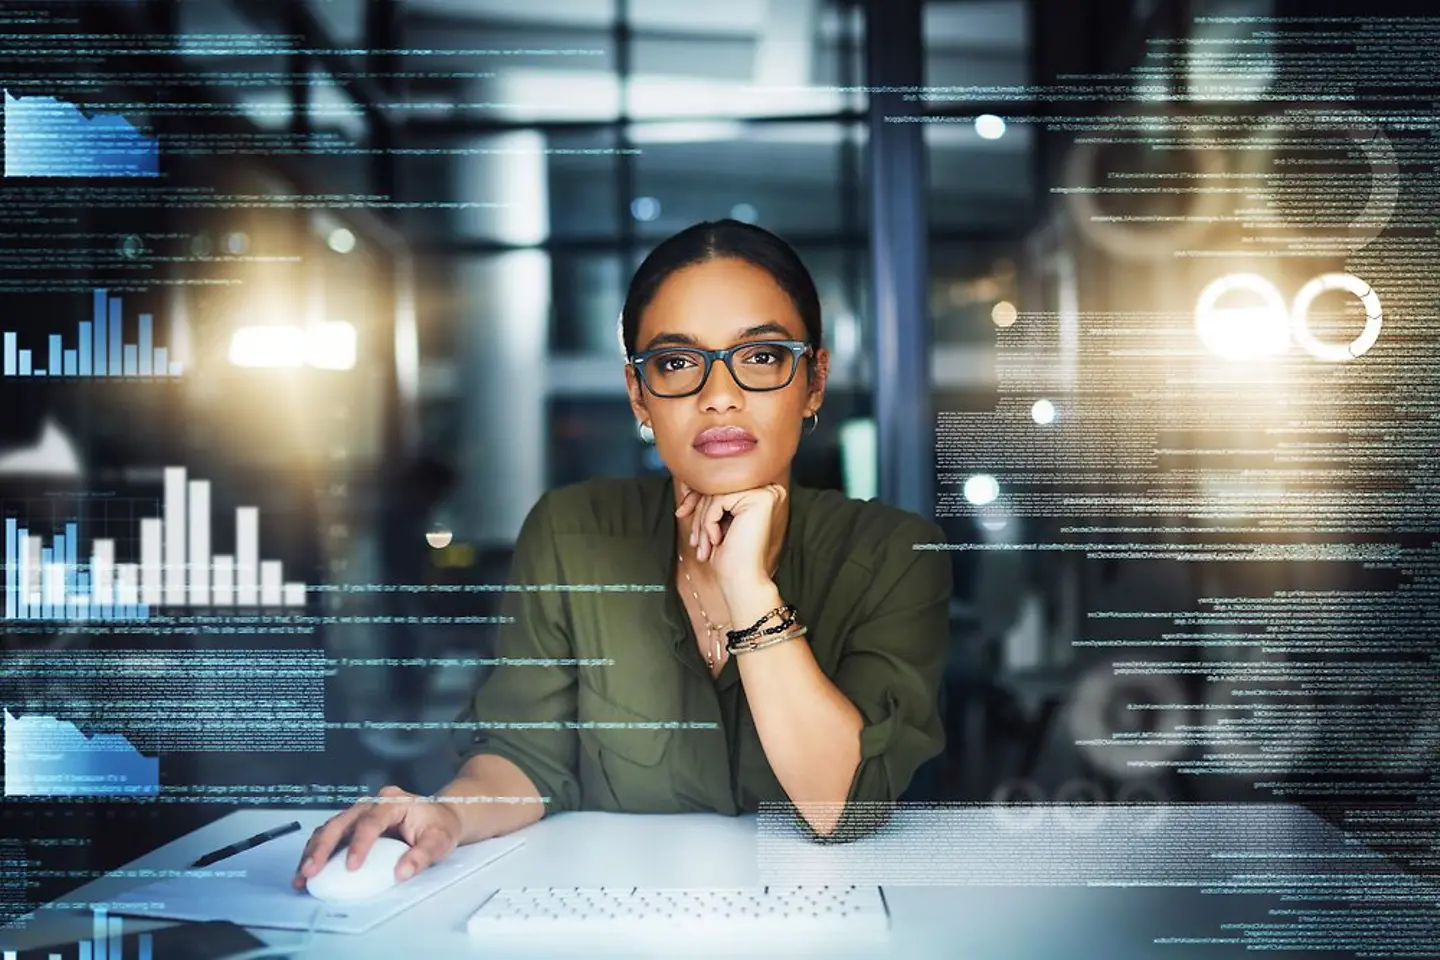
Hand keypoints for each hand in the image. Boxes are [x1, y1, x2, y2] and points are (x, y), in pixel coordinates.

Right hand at [291, 784, 462, 888]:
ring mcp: (360, 812)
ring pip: (330, 827)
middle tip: (311, 870)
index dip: (359, 844)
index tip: (352, 866)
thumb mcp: (439, 840)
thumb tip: (402, 871)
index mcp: (393, 801)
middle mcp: (372, 803)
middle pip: (341, 821)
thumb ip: (422, 856)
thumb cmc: (439, 826)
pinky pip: (330, 835)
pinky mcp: (353, 824)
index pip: (371, 821)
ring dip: (314, 851)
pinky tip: (308, 869)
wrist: (441, 817)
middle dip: (323, 847)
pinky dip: (317, 851)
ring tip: (302, 875)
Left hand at [674, 480, 785, 592]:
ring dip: (702, 521)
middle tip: (693, 539)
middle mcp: (768, 490)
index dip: (696, 498)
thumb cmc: (729, 556)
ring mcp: (767, 492)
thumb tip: (685, 478)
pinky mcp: (761, 498)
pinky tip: (716, 540)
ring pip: (716, 493)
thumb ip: (708, 497)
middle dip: (697, 513)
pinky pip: (719, 499)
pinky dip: (709, 521)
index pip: (720, 484)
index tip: (681, 513)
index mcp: (760, 494)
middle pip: (717, 487)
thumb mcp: (714, 519)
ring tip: (703, 545)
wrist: (741, 580)